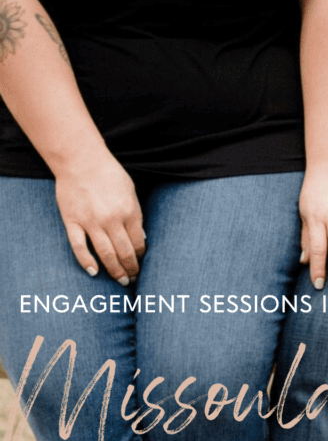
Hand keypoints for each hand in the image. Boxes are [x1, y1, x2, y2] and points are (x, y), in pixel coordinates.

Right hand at [54, 151, 145, 283]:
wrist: (79, 158)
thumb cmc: (107, 173)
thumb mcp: (130, 191)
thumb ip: (136, 214)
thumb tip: (141, 239)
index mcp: (128, 211)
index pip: (138, 243)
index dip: (140, 257)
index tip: (140, 263)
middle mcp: (111, 219)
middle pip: (124, 253)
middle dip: (131, 269)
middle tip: (133, 279)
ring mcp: (90, 222)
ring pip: (105, 254)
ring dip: (115, 271)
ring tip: (121, 281)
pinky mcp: (72, 221)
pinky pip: (79, 247)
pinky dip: (86, 262)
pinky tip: (94, 272)